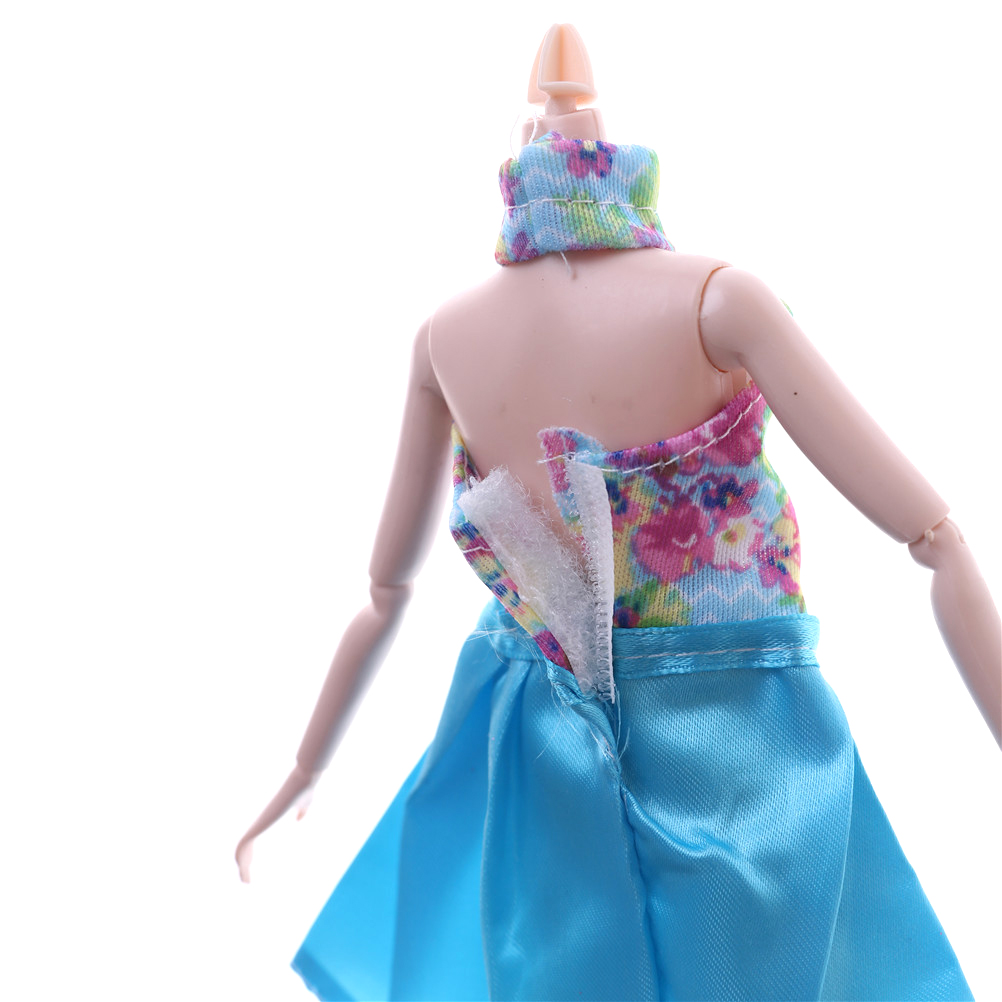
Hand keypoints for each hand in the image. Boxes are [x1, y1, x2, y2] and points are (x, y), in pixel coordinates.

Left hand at [235, 763, 320, 882]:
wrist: (302, 781)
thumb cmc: (304, 791)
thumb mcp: (304, 805)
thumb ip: (300, 812)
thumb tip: (299, 818)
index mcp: (267, 819)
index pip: (252, 838)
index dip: (250, 853)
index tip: (251, 866)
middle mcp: (259, 821)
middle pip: (244, 845)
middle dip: (244, 863)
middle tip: (247, 880)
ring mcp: (257, 822)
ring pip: (241, 847)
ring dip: (242, 866)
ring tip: (246, 881)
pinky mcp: (258, 822)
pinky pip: (242, 844)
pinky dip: (241, 859)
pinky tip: (246, 871)